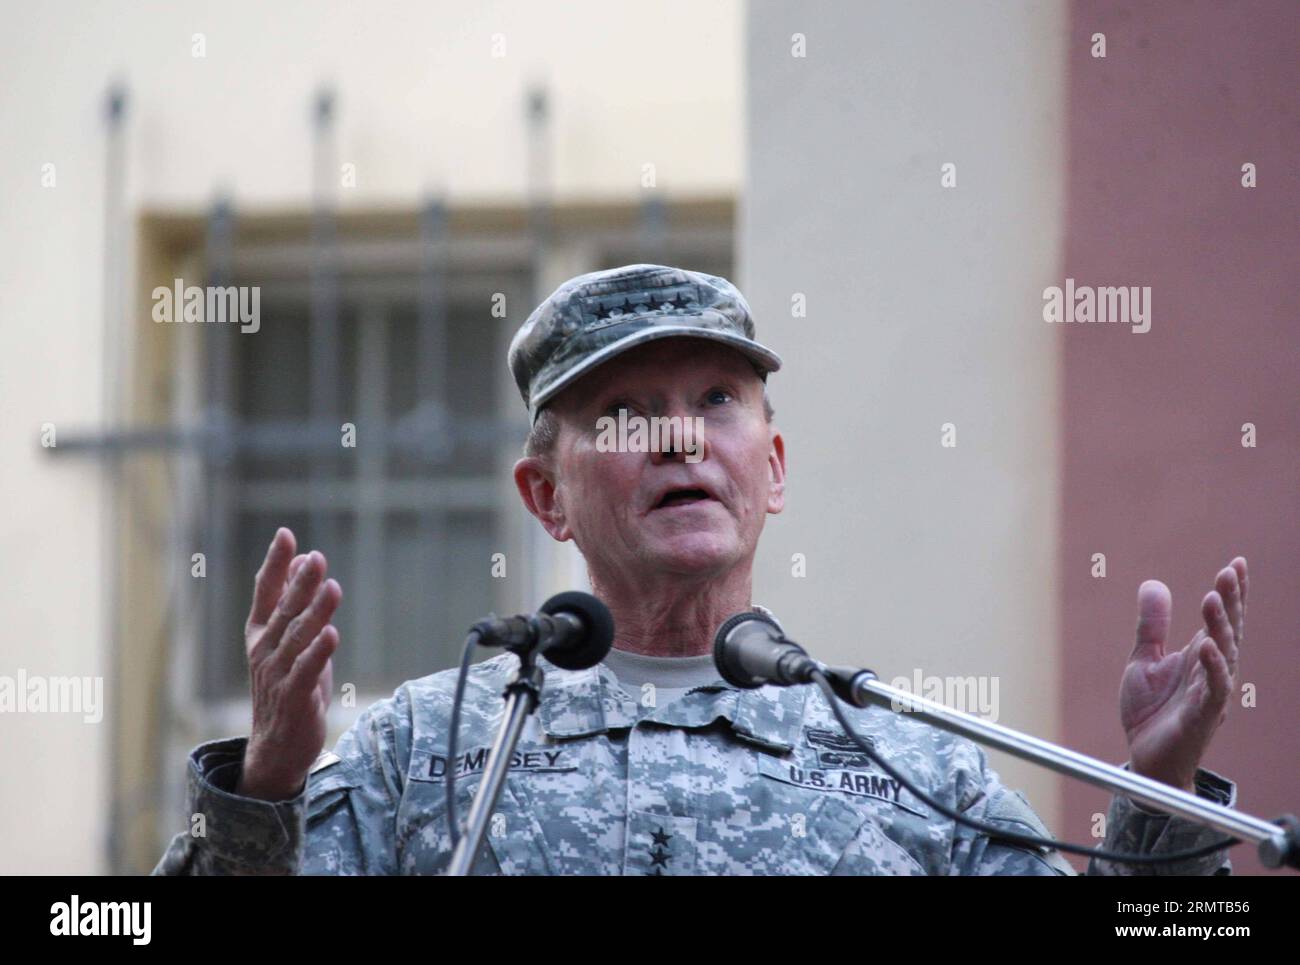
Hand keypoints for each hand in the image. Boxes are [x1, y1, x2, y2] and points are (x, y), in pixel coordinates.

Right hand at [236, 528, 341, 800]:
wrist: (277, 746)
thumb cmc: (288, 685)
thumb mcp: (289, 641)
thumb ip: (294, 603)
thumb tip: (303, 561)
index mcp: (260, 633)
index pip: (265, 591)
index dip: (275, 563)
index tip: (286, 535)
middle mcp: (264, 650)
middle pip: (284, 610)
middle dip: (300, 583)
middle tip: (317, 558)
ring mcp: (276, 674)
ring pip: (297, 637)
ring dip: (315, 612)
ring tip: (332, 587)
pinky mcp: (294, 697)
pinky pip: (306, 670)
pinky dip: (318, 652)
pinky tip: (331, 633)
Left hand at [1119, 557, 1246, 792]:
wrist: (1145, 757)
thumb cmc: (1151, 711)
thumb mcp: (1143, 660)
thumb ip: (1151, 626)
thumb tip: (1154, 583)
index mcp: (1200, 656)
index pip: (1220, 619)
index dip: (1230, 593)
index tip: (1237, 563)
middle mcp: (1211, 671)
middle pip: (1227, 630)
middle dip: (1231, 601)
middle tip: (1230, 571)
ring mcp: (1210, 693)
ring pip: (1224, 654)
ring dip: (1220, 626)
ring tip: (1214, 597)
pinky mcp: (1202, 715)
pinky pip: (1213, 689)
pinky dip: (1213, 667)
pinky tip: (1207, 645)